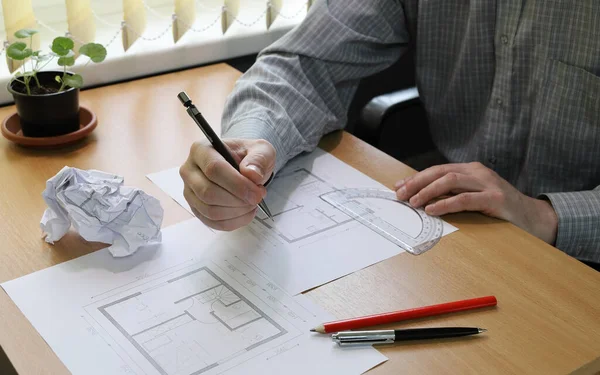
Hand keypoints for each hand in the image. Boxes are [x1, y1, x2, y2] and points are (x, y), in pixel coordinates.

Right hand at [179, 138, 275, 230]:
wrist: (244, 168)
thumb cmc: (249, 157)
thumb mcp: (262, 150)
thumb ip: (259, 158)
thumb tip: (251, 174)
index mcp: (201, 149)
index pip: (214, 169)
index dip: (237, 184)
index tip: (257, 193)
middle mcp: (189, 170)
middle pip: (208, 192)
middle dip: (237, 200)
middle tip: (257, 198)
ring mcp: (190, 191)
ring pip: (210, 210)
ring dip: (237, 212)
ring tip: (253, 204)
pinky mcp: (195, 208)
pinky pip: (212, 222)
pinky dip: (233, 222)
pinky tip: (246, 213)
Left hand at [395, 162, 557, 243]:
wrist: (533, 217)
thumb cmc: (499, 209)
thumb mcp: (473, 197)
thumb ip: (452, 194)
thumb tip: (421, 198)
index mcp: (471, 170)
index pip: (438, 170)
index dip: (416, 178)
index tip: (399, 187)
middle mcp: (478, 172)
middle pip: (441, 172)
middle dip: (417, 183)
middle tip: (401, 194)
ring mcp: (488, 184)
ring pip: (451, 181)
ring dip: (428, 191)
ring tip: (414, 202)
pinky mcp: (495, 199)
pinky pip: (465, 199)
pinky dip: (446, 204)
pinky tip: (433, 210)